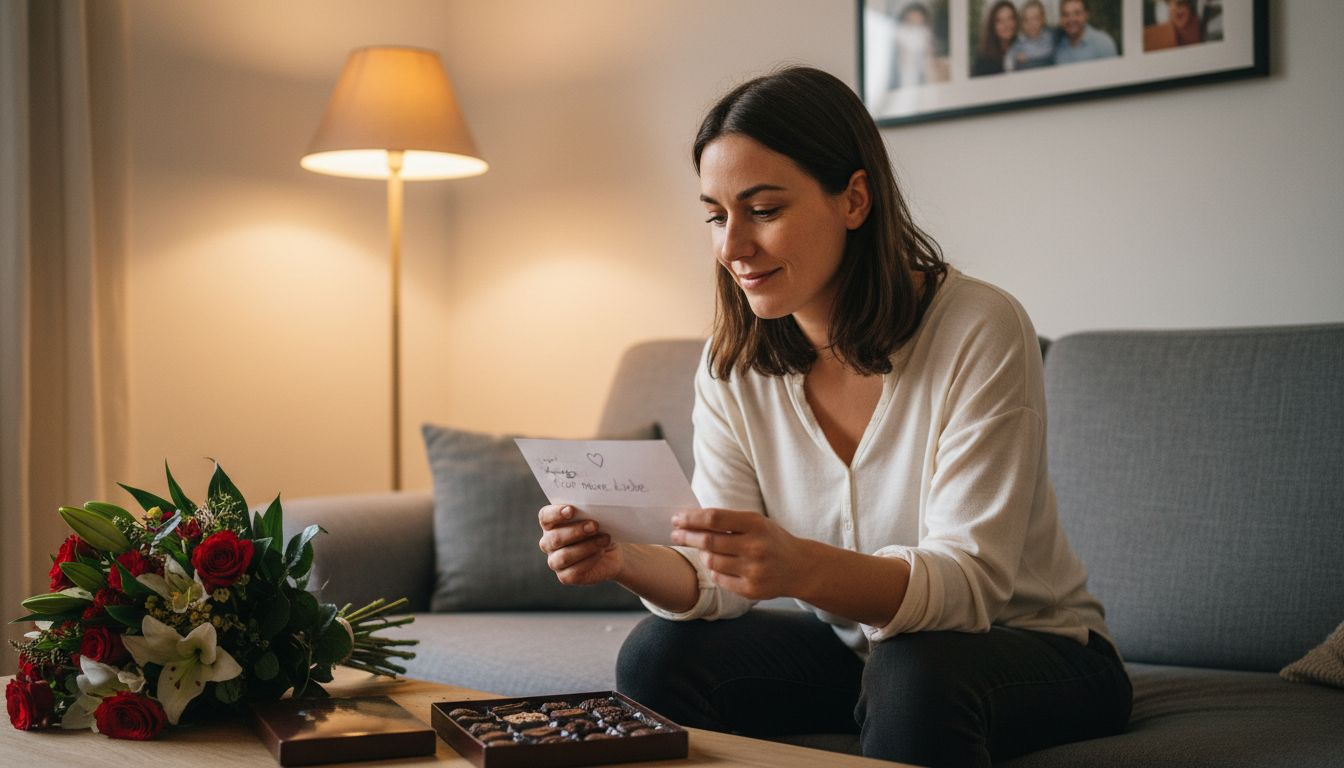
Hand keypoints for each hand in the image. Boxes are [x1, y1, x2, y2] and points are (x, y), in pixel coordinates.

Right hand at [537, 504, 622, 585]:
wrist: (614, 551)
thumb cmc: (601, 529)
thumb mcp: (596, 517)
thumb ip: (589, 512)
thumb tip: (593, 509)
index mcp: (551, 523)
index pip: (545, 517)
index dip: (556, 513)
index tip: (571, 510)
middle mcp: (548, 542)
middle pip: (554, 538)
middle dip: (576, 531)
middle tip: (594, 526)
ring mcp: (555, 561)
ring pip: (564, 557)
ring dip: (586, 547)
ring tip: (604, 540)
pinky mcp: (565, 577)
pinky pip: (573, 572)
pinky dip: (589, 561)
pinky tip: (600, 553)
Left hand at [670, 508, 812, 600]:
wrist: (800, 567)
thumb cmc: (771, 540)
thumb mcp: (756, 523)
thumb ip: (728, 521)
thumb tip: (691, 520)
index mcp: (756, 524)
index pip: (714, 519)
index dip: (691, 518)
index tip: (677, 518)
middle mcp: (755, 547)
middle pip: (708, 541)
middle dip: (686, 536)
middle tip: (675, 534)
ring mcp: (753, 570)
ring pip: (711, 561)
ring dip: (701, 554)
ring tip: (700, 548)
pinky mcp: (751, 590)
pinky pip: (719, 578)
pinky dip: (713, 570)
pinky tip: (716, 564)